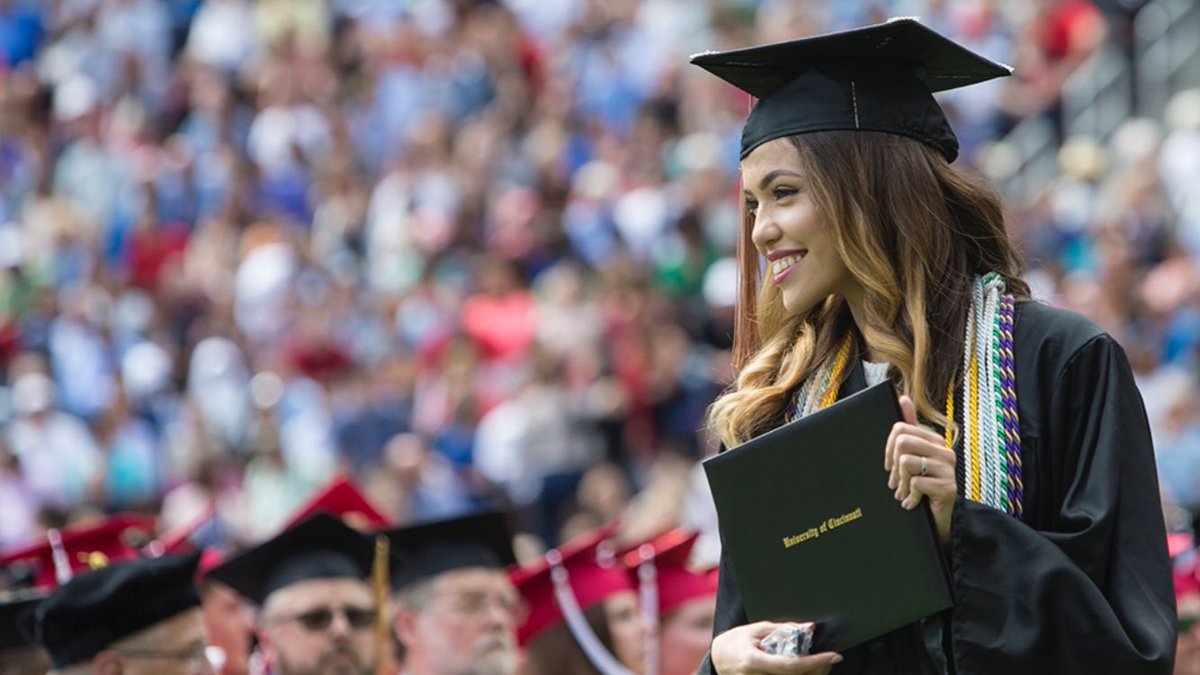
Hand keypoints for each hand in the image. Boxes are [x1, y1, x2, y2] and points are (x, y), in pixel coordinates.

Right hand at [711, 622, 842, 673]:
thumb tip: (809, 628)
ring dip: (812, 674)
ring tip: (820, 662)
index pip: (792, 665)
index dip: (815, 662)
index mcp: (754, 662)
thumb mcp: (756, 629)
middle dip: (819, 669)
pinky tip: (806, 668)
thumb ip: (783, 630)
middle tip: (830, 658)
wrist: (718, 660)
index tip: (834, 656)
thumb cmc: (736, 642)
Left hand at [884, 395, 955, 545]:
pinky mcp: (948, 487)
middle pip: (901, 442)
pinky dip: (909, 498)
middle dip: (893, 466)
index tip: (889, 466)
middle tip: (896, 483)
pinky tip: (914, 504)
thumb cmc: (924, 490)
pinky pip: (914, 483)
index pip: (900, 429)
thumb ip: (908, 431)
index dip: (888, 449)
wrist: (943, 522)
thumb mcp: (913, 459)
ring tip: (905, 494)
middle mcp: (944, 451)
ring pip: (906, 462)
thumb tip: (902, 398)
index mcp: (934, 441)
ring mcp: (948, 468)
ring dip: (900, 484)